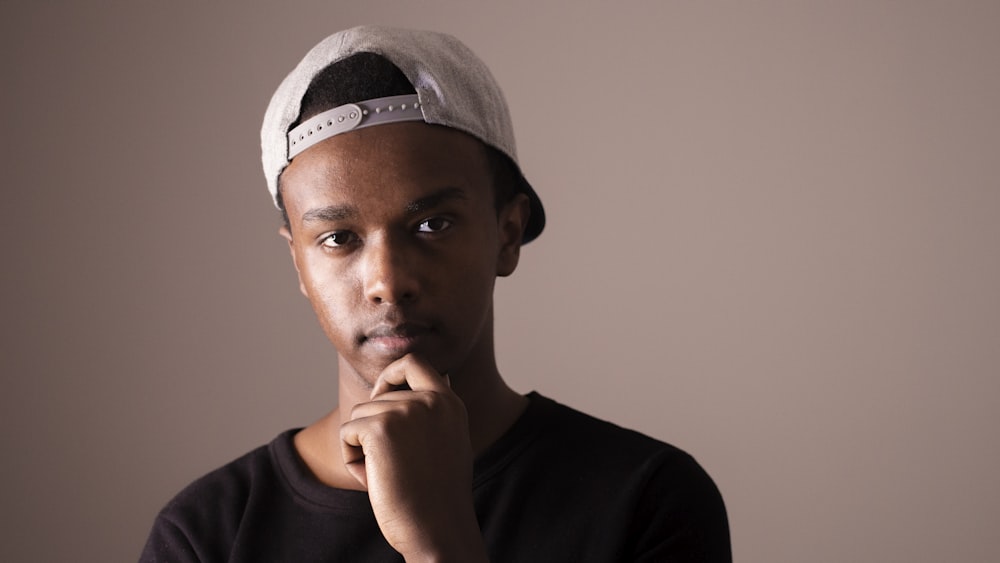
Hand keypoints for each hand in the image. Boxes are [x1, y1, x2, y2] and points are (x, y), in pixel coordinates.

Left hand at [340, 354, 487, 561]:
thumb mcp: (445, 443)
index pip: (414, 363)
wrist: (437, 529)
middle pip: (378, 397)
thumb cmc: (437, 497)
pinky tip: (374, 479)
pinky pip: (347, 433)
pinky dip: (351, 457)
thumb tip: (393, 393)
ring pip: (359, 416)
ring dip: (362, 447)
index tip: (381, 398)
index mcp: (450, 403)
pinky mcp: (380, 427)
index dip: (390, 376)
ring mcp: (406, 411)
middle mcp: (430, 400)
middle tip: (391, 465)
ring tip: (387, 475)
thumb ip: (429, 416)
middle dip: (372, 430)